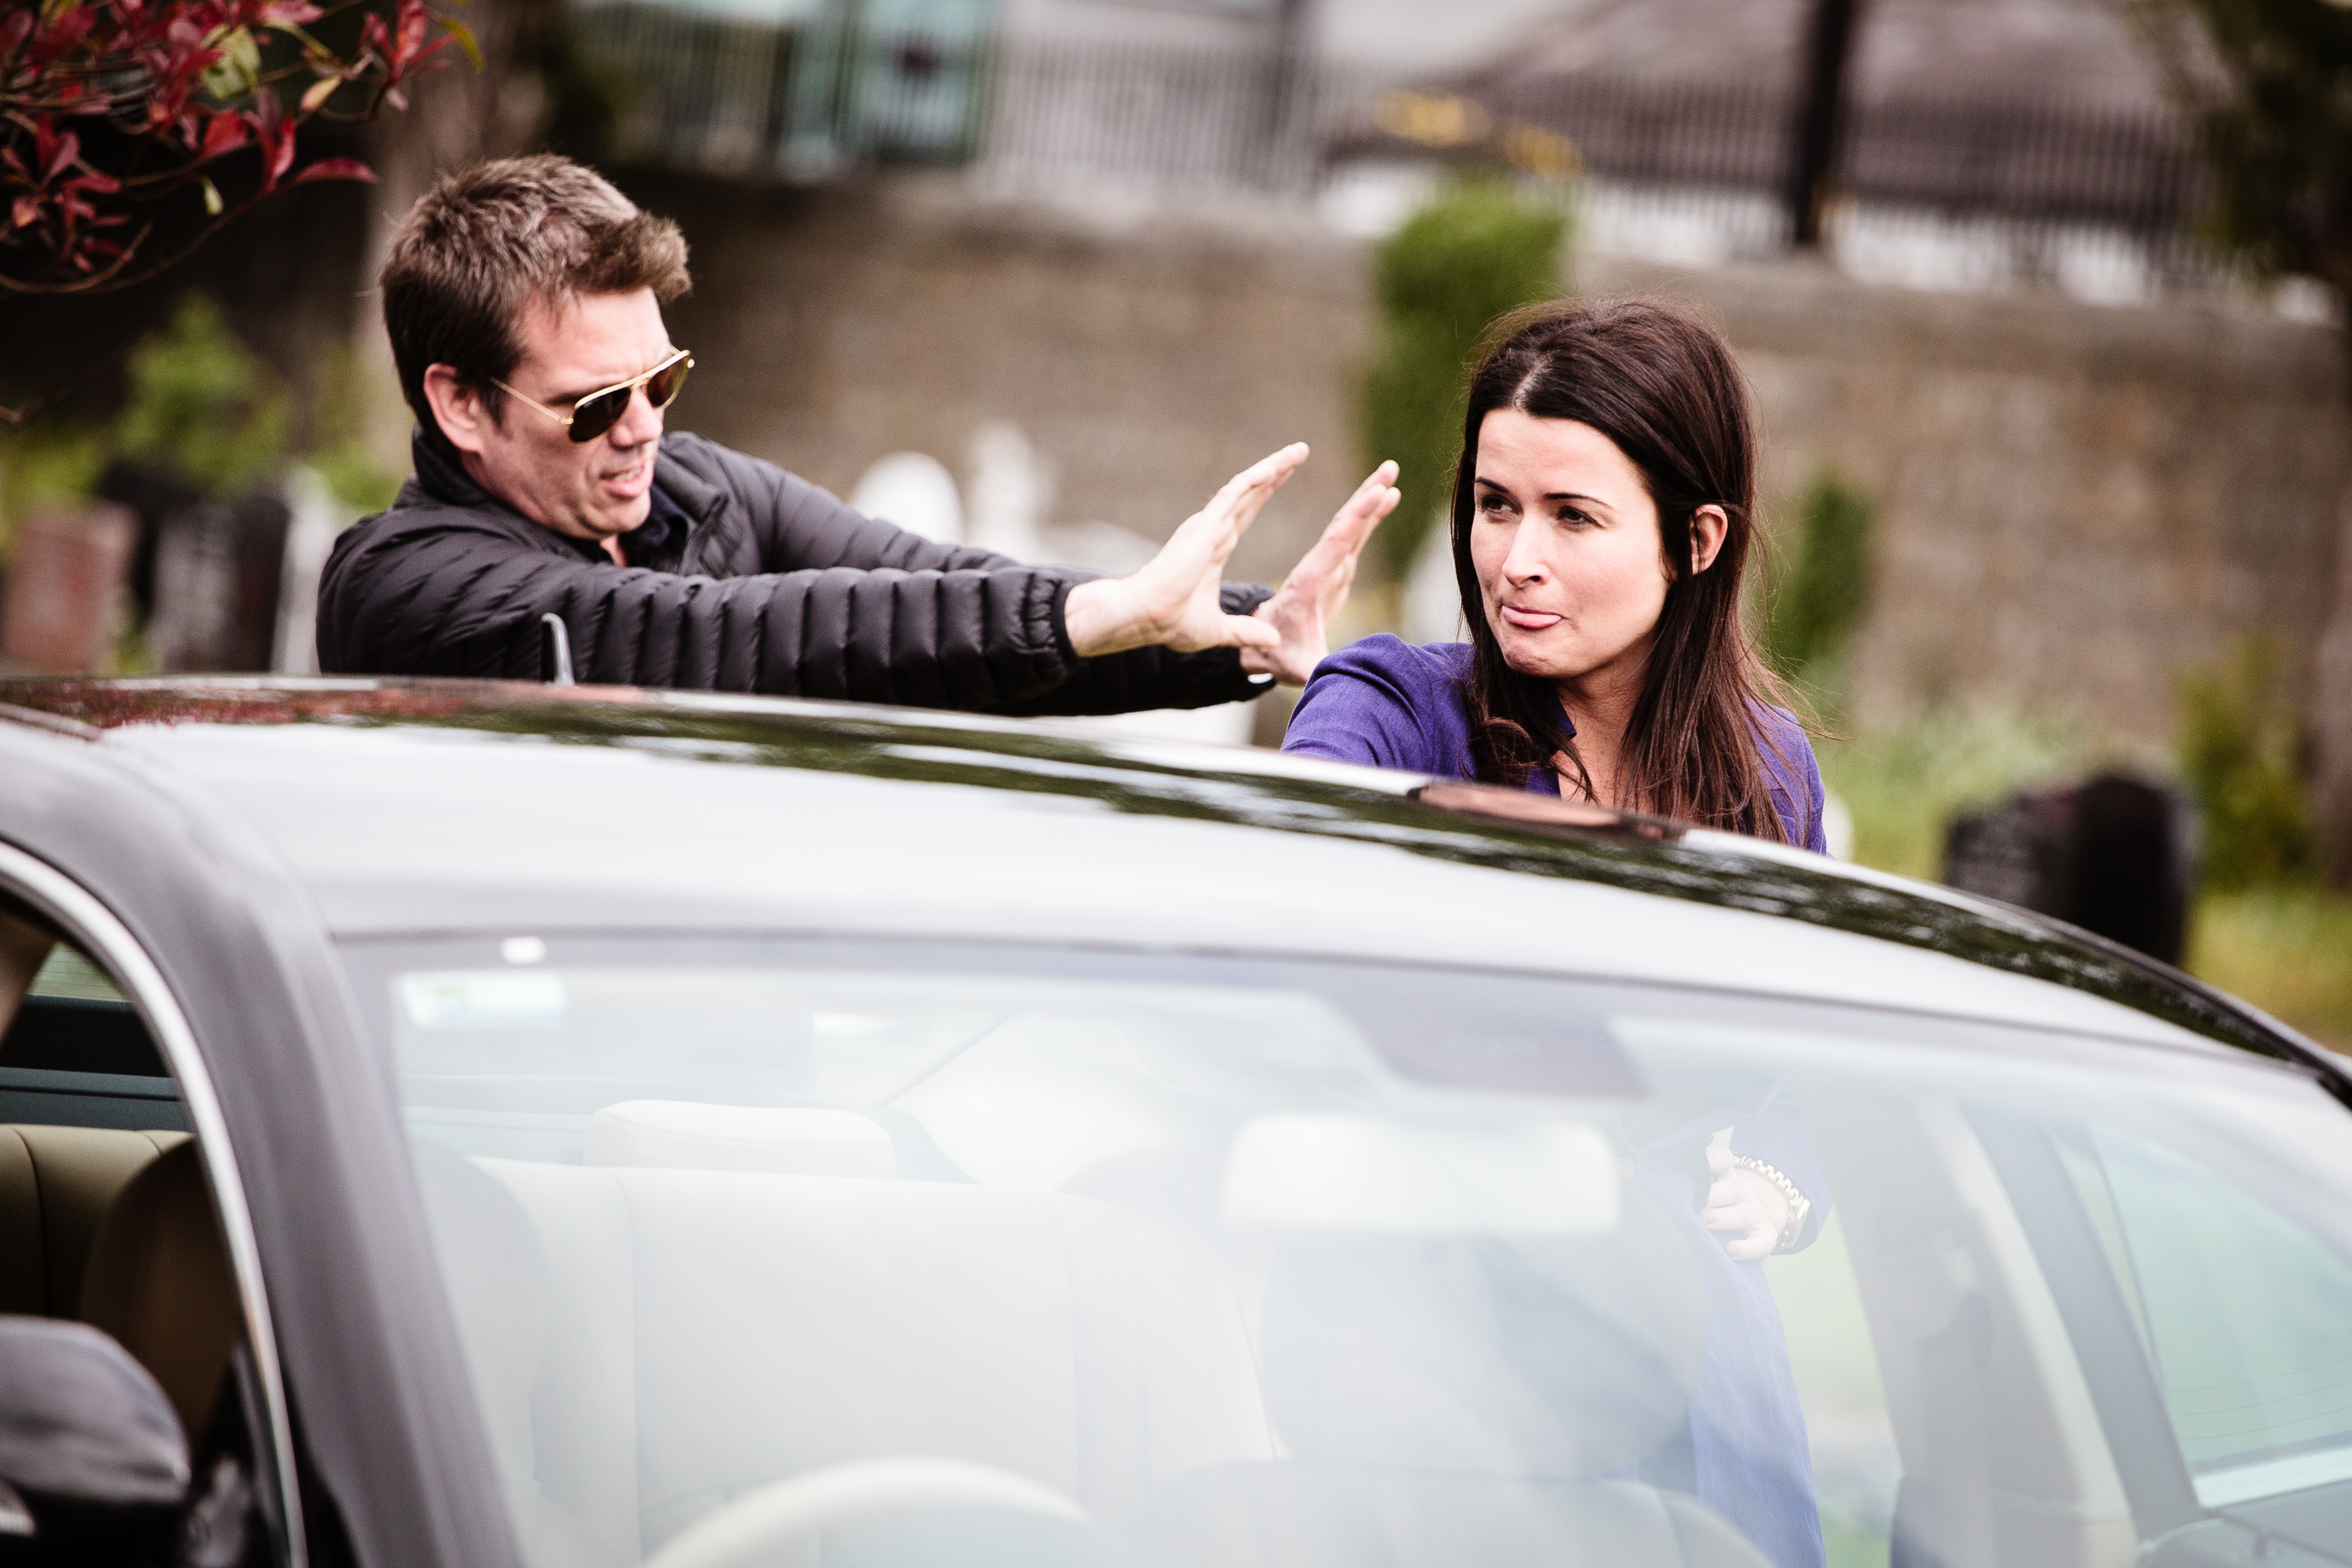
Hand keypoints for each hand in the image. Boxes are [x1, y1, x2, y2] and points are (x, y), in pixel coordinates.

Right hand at [1062, 444, 1308, 659]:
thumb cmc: (1170, 622)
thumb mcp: (1218, 629)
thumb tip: (1273, 641)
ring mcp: (1207, 526)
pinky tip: (1273, 469)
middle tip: (1300, 451)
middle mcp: (1211, 531)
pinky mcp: (1203, 527)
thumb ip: (1245, 632)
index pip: (1245, 514)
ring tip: (1298, 451)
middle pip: (1250, 495)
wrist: (1145, 617)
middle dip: (1275, 472)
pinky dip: (1252, 481)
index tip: (1285, 476)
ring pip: (1244, 488)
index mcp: (1214, 548)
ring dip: (1272, 468)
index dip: (1265, 494)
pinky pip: (1231, 496)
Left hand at [1241, 460, 1400, 684]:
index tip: (1376, 493)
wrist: (1259, 648)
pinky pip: (1351, 539)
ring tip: (1390, 475)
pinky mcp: (1332, 573)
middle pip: (1343, 527)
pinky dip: (1367, 518)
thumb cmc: (1277, 656)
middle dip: (1366, 497)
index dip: (1357, 519)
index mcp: (1306, 585)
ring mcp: (1325, 571)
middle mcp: (1316, 571)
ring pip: (1348, 528)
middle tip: (1389, 468)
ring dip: (1368, 501)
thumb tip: (1323, 675)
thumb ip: (1311, 669)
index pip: (1334, 545)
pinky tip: (1385, 498)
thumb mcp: (1294, 667)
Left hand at [1700, 1141, 1791, 1261]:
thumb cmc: (1716, 1207)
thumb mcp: (1708, 1192)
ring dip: (1724, 1218)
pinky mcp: (1765, 1236)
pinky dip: (1747, 1248)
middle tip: (1695, 1203)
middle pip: (1731, 1189)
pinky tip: (1731, 1250)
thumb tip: (1666, 1191)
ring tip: (1706, 1222)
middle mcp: (1742, 1193)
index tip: (1697, 1161)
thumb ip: (1692, 1187)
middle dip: (1713, 1195)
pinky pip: (1760, 1243)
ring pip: (1743, 1213)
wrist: (1752, 1224)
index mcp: (1727, 1177)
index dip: (1712, 1158)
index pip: (1723, 1159)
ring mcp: (1755, 1214)